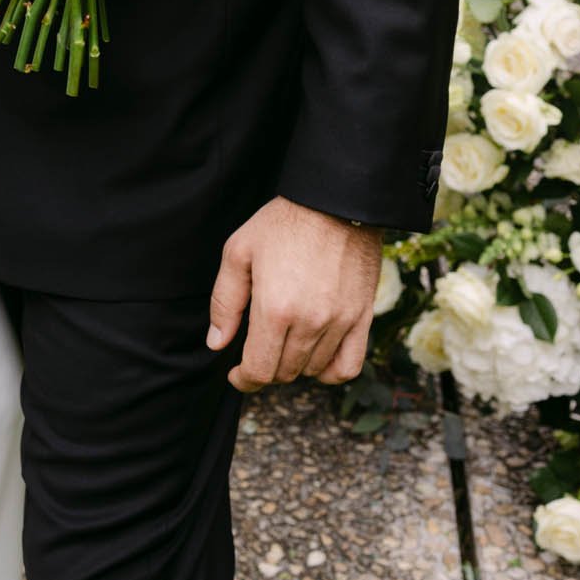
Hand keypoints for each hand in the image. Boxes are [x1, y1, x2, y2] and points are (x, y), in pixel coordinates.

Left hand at [206, 196, 383, 392]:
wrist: (335, 200)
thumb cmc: (282, 223)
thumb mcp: (239, 251)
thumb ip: (225, 302)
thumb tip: (217, 343)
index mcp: (275, 309)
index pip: (258, 370)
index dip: (244, 379)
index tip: (236, 374)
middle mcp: (309, 322)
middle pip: (284, 372)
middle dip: (266, 368)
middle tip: (258, 349)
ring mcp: (339, 322)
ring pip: (313, 370)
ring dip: (294, 365)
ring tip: (283, 343)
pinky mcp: (362, 317)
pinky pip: (349, 366)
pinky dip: (330, 372)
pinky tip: (317, 359)